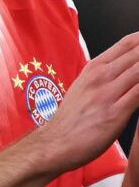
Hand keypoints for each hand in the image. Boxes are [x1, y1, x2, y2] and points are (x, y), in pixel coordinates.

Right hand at [38, 32, 138, 171]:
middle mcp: (101, 76)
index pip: (128, 43)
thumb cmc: (72, 120)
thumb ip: (107, 77)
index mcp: (94, 68)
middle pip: (138, 53)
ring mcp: (108, 94)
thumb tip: (128, 71)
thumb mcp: (84, 88)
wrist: (55, 143)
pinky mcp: (116, 113)